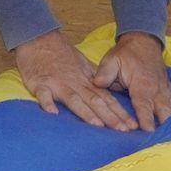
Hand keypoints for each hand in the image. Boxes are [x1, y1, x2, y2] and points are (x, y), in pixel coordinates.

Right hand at [14, 29, 137, 131]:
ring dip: (86, 112)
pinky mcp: (39, 83)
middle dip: (110, 117)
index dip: (119, 112)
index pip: (106, 98)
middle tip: (123, 131)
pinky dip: (48, 103)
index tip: (132, 126)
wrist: (38, 38)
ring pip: (74, 100)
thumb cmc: (59, 52)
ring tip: (98, 125)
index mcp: (85, 80)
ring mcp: (57, 84)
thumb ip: (93, 78)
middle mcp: (74, 83)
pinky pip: (43, 95)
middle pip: (95, 102)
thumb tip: (107, 91)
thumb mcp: (81, 63)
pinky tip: (53, 113)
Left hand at [92, 32, 170, 130]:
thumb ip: (105, 73)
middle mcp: (157, 90)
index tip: (148, 132)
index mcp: (142, 85)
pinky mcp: (169, 92)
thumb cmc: (126, 54)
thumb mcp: (111, 60)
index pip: (144, 105)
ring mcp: (165, 91)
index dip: (146, 119)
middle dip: (166, 127)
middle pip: (164, 112)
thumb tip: (97, 83)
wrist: (143, 42)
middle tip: (167, 142)